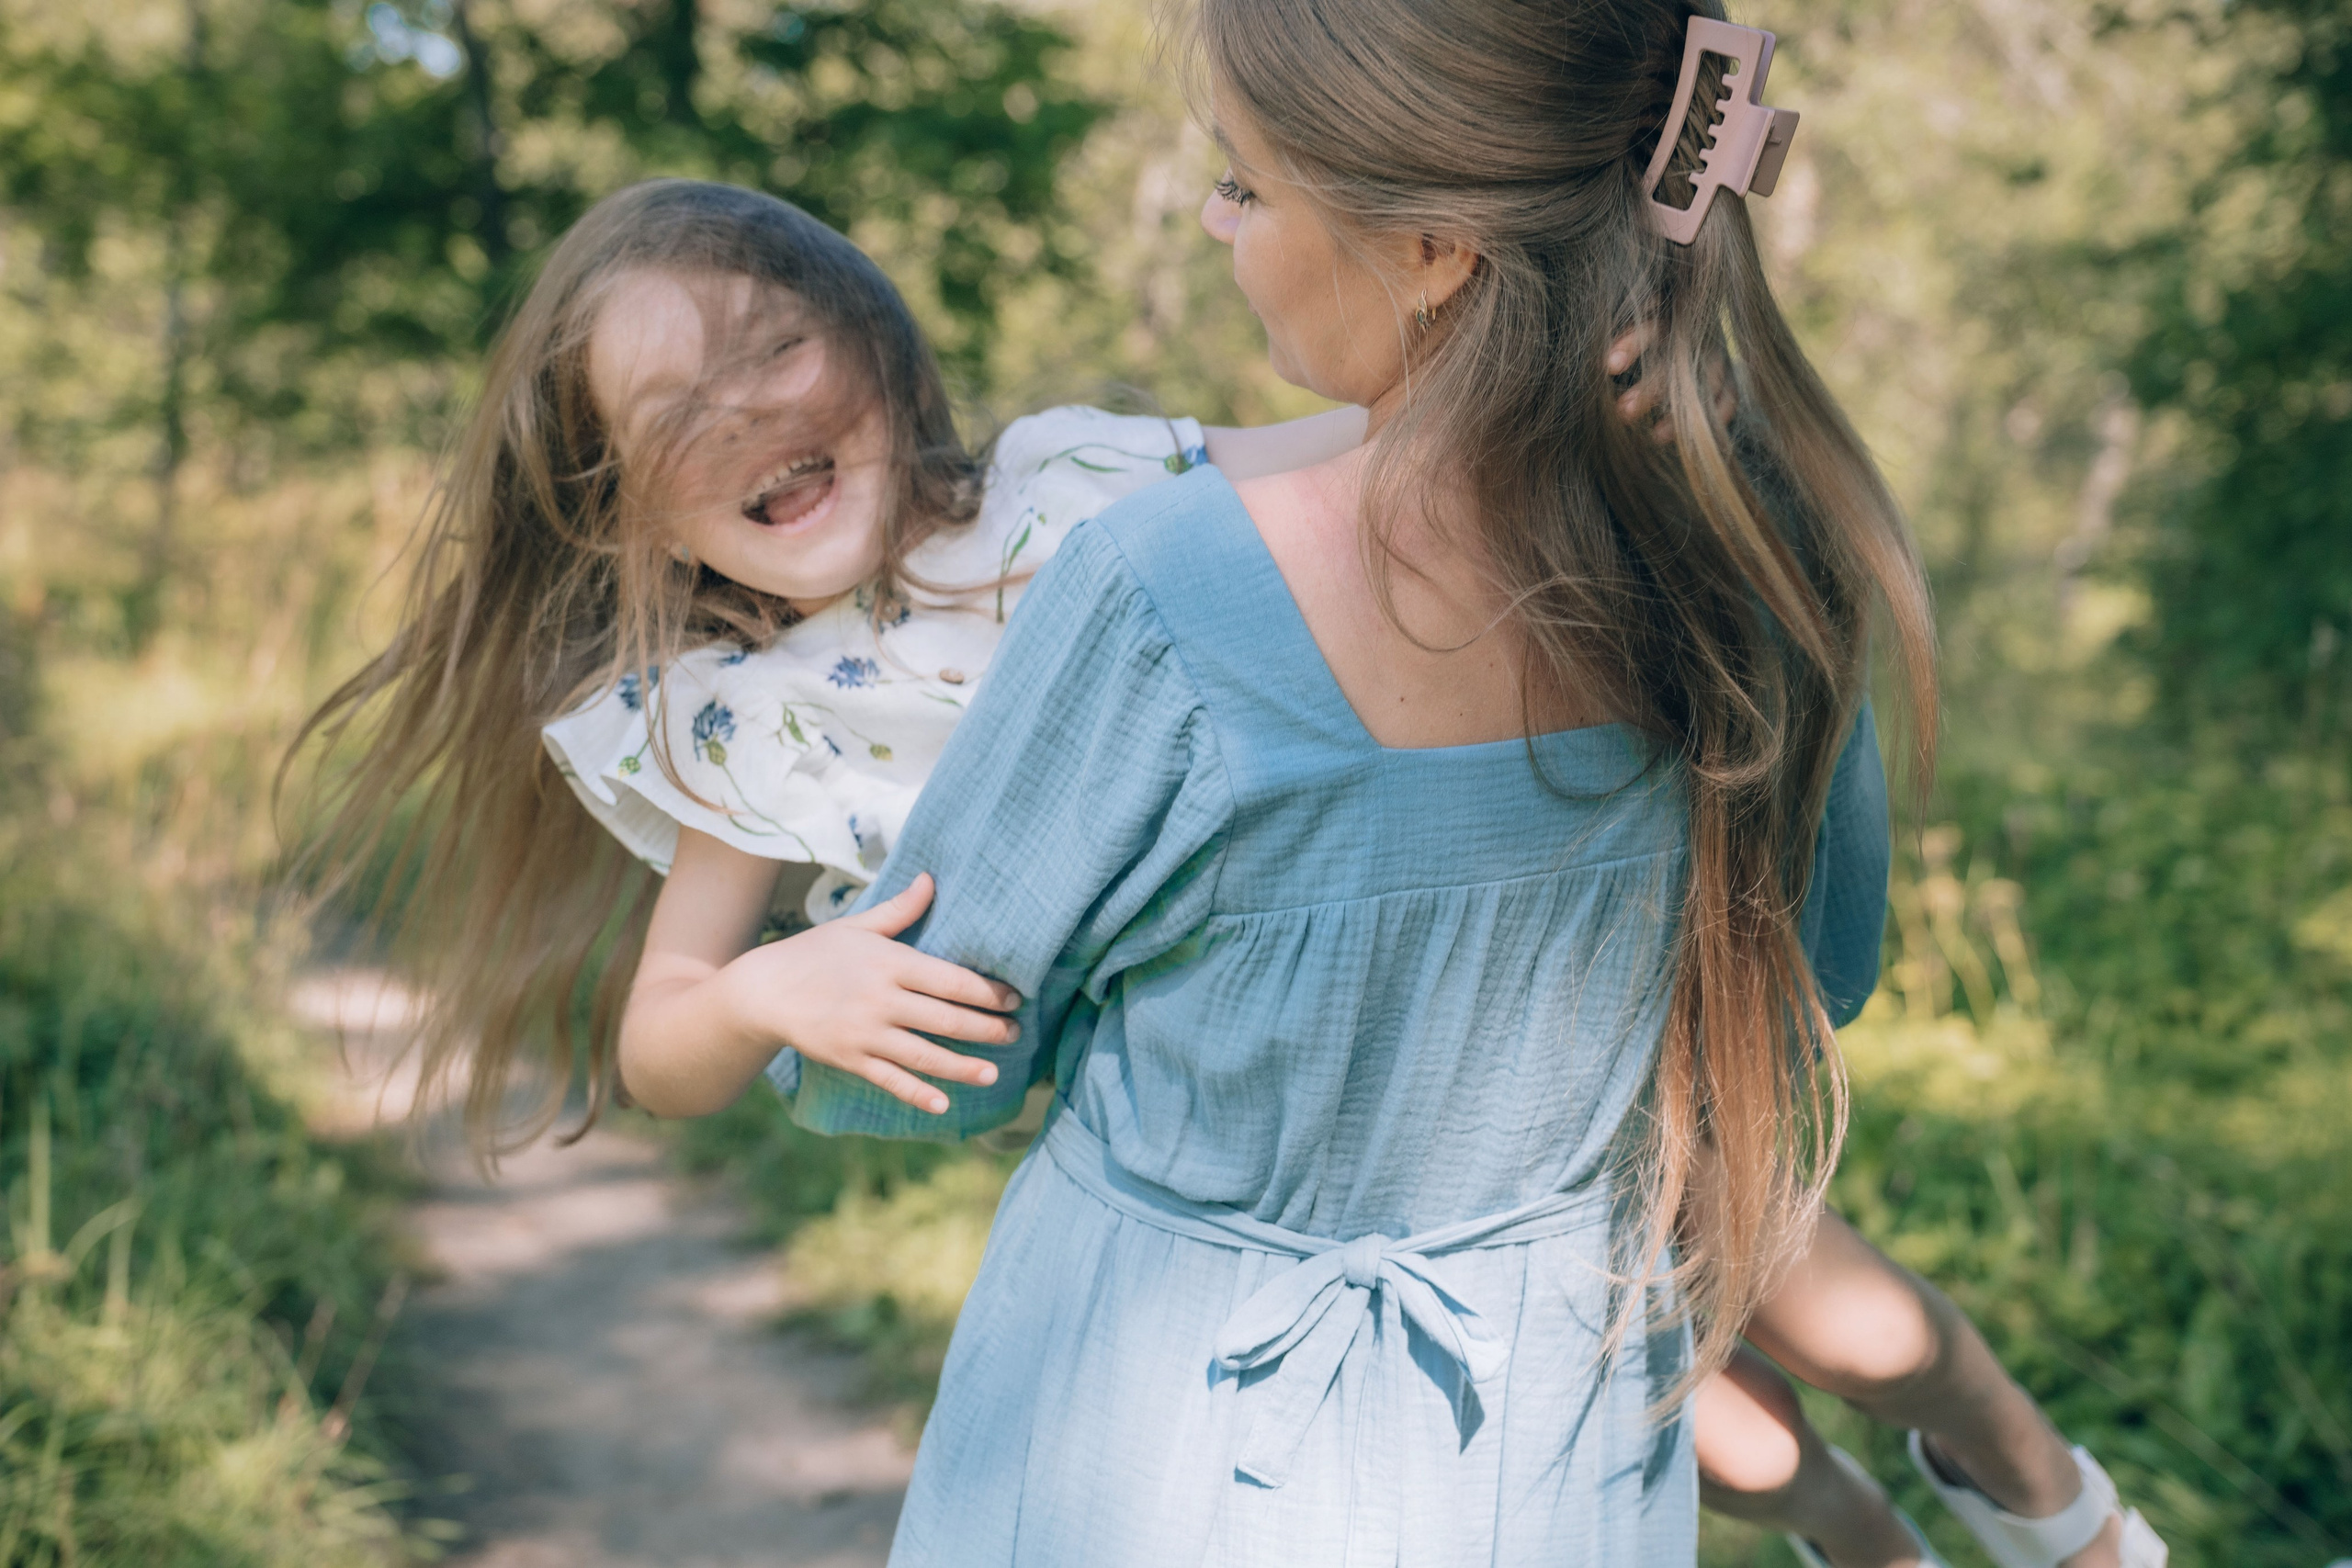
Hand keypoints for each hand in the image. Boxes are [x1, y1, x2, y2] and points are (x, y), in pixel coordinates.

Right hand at [723, 873, 1021, 1114]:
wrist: (762, 990)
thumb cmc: (814, 953)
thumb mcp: (856, 926)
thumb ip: (899, 910)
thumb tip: (931, 879)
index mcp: (889, 962)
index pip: (951, 979)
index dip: (988, 992)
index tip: (1014, 998)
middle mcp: (881, 999)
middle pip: (946, 1019)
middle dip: (986, 1029)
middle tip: (1015, 1034)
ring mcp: (865, 1033)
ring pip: (925, 1054)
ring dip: (963, 1066)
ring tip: (993, 1072)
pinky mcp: (849, 1059)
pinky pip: (889, 1080)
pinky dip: (917, 1093)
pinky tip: (942, 1104)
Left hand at [1607, 323, 1737, 443]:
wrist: (1693, 337)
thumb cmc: (1647, 342)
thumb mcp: (1634, 336)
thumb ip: (1623, 346)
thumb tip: (1605, 366)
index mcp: (1667, 318)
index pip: (1649, 328)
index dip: (1630, 345)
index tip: (1609, 367)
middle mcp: (1695, 335)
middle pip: (1677, 360)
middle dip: (1650, 389)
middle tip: (1623, 412)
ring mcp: (1717, 355)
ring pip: (1706, 382)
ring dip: (1681, 411)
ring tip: (1655, 436)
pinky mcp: (1730, 377)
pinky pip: (1729, 398)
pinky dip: (1712, 419)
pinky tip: (1687, 438)